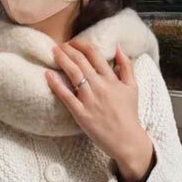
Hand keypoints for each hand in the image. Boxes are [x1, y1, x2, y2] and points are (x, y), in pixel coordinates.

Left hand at [45, 40, 154, 181]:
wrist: (127, 140)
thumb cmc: (129, 113)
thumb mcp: (133, 87)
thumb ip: (127, 66)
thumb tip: (119, 47)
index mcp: (112, 79)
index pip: (95, 54)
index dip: (82, 44)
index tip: (73, 42)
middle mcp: (100, 87)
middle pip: (81, 61)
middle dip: (68, 49)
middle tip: (60, 44)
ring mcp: (90, 100)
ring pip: (73, 74)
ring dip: (62, 60)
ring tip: (53, 51)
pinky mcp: (81, 114)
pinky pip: (66, 96)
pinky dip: (56, 84)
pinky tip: (48, 74)